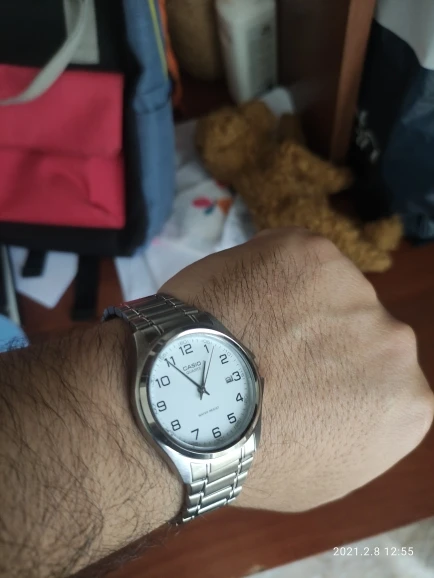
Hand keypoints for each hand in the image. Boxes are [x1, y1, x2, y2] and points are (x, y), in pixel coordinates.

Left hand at [160, 228, 433, 512]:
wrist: (188, 415)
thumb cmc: (250, 461)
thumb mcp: (326, 473)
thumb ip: (358, 426)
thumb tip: (348, 396)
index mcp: (408, 401)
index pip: (379, 375)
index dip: (334, 373)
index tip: (301, 379)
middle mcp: (396, 343)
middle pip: (358, 326)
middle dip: (321, 335)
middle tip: (269, 351)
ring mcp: (355, 291)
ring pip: (327, 286)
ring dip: (294, 299)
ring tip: (244, 327)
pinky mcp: (312, 252)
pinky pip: (291, 254)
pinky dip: (265, 269)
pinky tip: (235, 299)